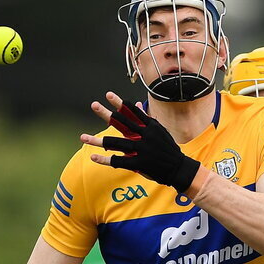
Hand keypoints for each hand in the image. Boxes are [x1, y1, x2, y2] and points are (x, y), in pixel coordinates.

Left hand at [81, 92, 200, 192]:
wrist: (179, 168)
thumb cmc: (169, 149)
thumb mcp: (160, 131)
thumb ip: (146, 118)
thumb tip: (137, 103)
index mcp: (149, 127)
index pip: (132, 112)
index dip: (120, 103)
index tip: (109, 95)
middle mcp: (143, 136)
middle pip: (121, 123)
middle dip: (106, 114)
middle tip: (94, 105)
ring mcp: (140, 150)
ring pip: (115, 143)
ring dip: (97, 140)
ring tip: (83, 137)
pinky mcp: (138, 163)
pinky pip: (118, 161)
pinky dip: (105, 159)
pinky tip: (93, 156)